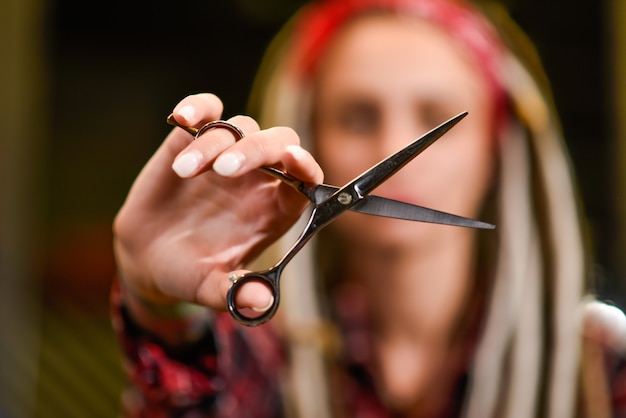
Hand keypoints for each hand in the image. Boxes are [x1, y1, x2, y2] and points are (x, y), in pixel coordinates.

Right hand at [113, 93, 322, 313]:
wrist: (148, 258)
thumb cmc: (190, 273)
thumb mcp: (211, 289)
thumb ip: (236, 294)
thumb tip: (260, 303)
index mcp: (274, 209)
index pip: (305, 179)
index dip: (305, 166)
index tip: (295, 161)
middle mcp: (257, 179)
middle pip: (278, 143)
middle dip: (258, 150)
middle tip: (224, 170)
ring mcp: (226, 156)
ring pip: (239, 128)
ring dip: (214, 143)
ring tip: (186, 171)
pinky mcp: (194, 141)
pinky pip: (206, 111)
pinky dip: (198, 107)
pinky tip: (183, 117)